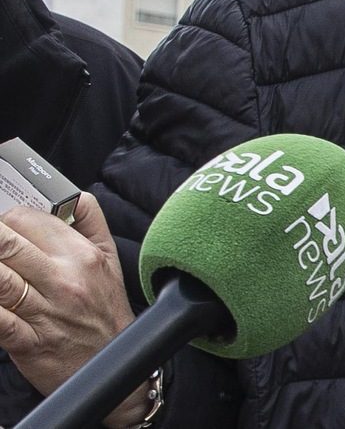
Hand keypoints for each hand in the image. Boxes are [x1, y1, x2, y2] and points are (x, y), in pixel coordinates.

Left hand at [0, 194, 147, 426]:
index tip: (3, 228)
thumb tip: (74, 196)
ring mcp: (45, 311)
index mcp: (82, 255)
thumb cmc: (106, 312)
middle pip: (7, 242)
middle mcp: (64, 279)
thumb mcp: (111, 259)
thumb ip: (92, 222)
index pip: (30, 219)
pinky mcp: (28, 341)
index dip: (7, 219)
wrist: (116, 367)